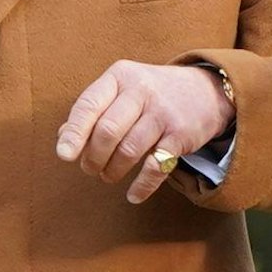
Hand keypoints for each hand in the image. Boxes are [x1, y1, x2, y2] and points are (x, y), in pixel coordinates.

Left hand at [57, 60, 235, 203]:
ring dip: (113, 171)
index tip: (64, 155)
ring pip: (129, 150)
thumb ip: (93, 110)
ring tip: (108, 175)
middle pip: (107, 130)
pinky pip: (156, 167)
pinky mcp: (181, 135)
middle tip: (90, 168)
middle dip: (93, 157)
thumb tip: (64, 139)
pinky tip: (133, 195)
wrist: (207, 91)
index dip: (75, 132)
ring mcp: (163, 113)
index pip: (89, 104)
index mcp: (120, 76)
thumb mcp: (122, 89)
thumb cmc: (151, 94)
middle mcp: (142, 90)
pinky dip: (142, 186)